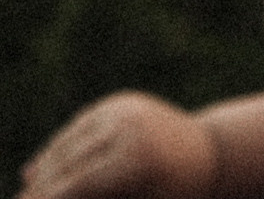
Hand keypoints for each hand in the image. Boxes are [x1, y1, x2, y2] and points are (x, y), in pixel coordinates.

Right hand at [19, 93, 217, 198]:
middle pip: (69, 164)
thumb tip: (48, 193)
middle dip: (41, 189)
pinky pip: (79, 128)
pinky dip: (58, 149)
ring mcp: (124, 110)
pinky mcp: (120, 102)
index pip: (79, 185)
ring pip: (69, 144)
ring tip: (27, 194)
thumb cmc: (174, 193)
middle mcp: (130, 128)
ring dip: (44, 170)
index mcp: (138, 160)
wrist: (208, 151)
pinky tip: (39, 171)